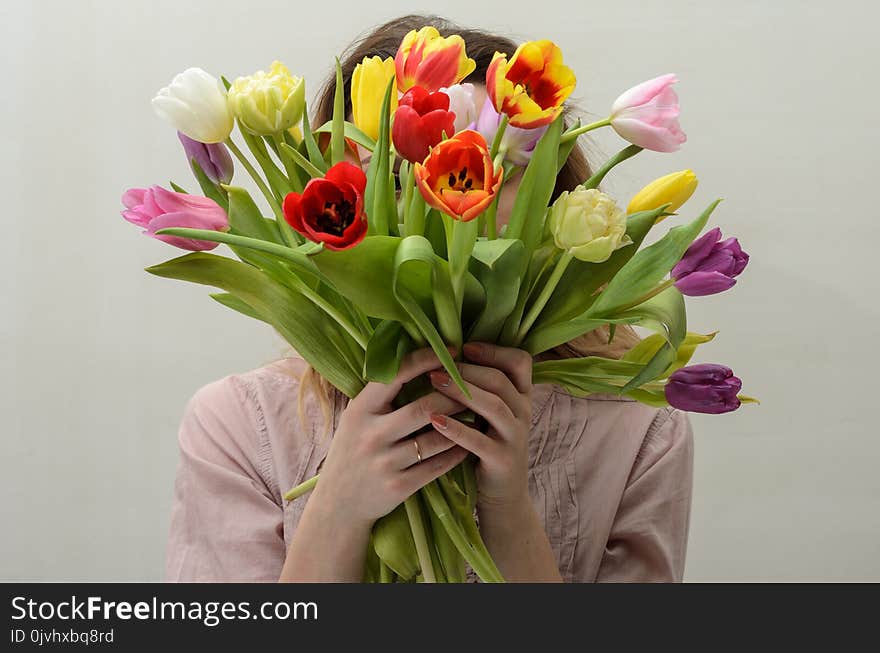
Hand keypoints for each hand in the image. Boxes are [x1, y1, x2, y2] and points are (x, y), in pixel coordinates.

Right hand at [312, 346, 468, 526]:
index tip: (452, 352)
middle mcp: (370, 435)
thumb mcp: (355, 418)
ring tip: (478, 414)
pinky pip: (437, 466)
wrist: (338, 505)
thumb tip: (417, 358)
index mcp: (360, 410)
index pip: (396, 375)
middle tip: (475, 388)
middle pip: (424, 408)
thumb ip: (380, 394)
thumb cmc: (352, 451)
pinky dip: (456, 453)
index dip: (427, 360)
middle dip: (454, 397)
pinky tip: (467, 444)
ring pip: (435, 439)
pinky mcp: (398, 487)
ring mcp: (384, 462)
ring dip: (461, 426)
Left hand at [426, 341, 532, 510]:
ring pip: (494, 406)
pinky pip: (480, 441)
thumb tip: (446, 355)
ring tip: (433, 382)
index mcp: (521, 397)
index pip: (520, 362)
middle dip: (467, 370)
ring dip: (461, 392)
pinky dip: (457, 429)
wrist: (503, 494)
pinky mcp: (503, 460)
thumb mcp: (490, 414)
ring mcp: (515, 437)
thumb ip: (480, 388)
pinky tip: (435, 421)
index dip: (494, 351)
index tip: (464, 347)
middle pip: (501, 381)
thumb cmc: (488, 445)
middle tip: (436, 365)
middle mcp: (523, 413)